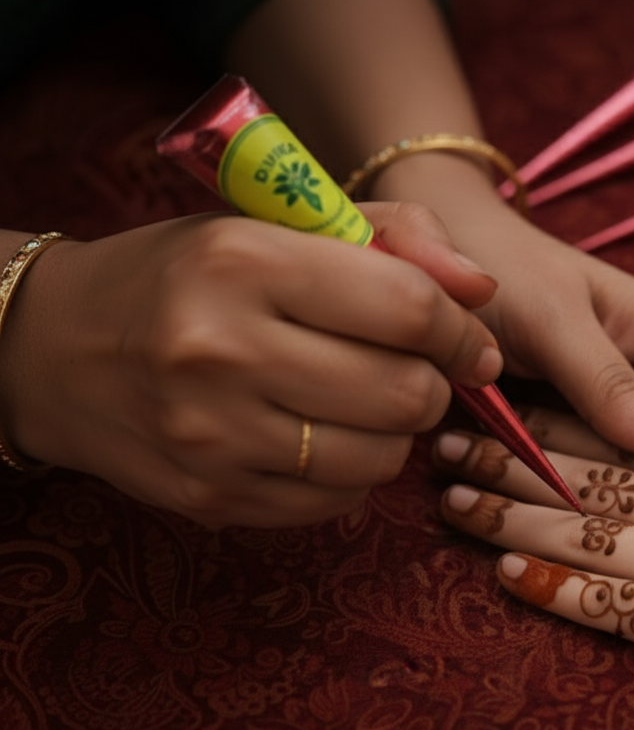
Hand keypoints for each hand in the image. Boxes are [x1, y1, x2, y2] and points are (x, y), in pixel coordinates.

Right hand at [0, 202, 500, 527]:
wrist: (55, 350)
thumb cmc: (186, 276)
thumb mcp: (276, 226)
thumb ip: (392, 237)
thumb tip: (482, 289)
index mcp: (242, 261)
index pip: (407, 307)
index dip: (463, 331)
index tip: (472, 343)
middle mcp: (220, 350)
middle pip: (405, 394)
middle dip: (432, 384)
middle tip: (413, 371)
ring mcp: (212, 436)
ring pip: (381, 458)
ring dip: (395, 433)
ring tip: (361, 401)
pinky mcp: (210, 498)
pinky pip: (337, 503)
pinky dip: (352, 474)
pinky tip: (320, 438)